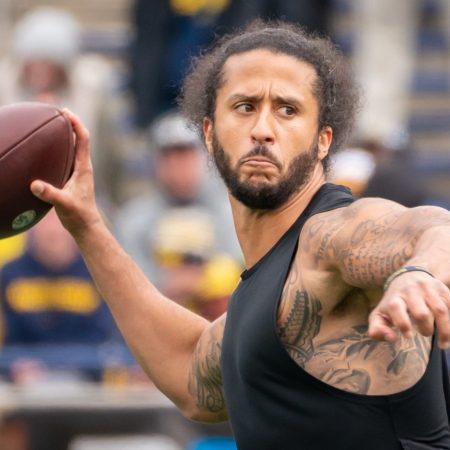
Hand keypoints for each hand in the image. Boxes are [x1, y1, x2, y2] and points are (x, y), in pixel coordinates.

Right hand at [30, 109, 101, 237]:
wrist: (86, 226)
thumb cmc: (78, 216)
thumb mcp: (64, 205)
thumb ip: (51, 194)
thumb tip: (35, 185)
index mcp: (83, 168)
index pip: (82, 139)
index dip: (76, 123)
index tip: (65, 111)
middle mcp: (82, 167)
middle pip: (78, 139)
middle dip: (68, 124)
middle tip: (55, 111)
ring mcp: (78, 172)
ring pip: (72, 148)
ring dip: (64, 135)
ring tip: (50, 125)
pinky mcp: (72, 178)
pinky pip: (65, 158)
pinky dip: (58, 149)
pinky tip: (44, 150)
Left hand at [368, 271, 449, 348]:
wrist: (408, 277)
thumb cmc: (393, 302)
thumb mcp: (380, 313)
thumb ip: (377, 328)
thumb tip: (390, 338)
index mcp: (394, 297)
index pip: (396, 308)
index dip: (402, 323)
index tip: (408, 336)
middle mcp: (411, 290)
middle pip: (422, 313)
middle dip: (425, 329)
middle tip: (424, 333)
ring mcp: (427, 288)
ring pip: (440, 311)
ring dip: (444, 330)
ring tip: (442, 342)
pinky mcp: (441, 288)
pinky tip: (447, 329)